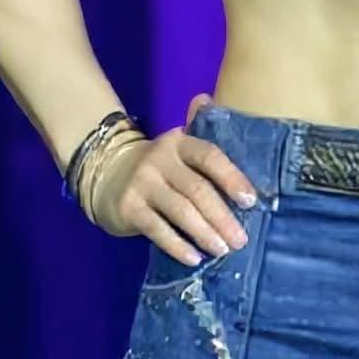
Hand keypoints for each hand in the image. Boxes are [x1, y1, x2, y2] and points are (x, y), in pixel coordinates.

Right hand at [87, 92, 261, 266]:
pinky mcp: (128, 207)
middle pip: (197, 189)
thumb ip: (200, 134)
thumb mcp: (179, 148)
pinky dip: (177, 245)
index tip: (251, 201)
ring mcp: (142, 184)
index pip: (209, 156)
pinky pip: (157, 229)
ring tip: (222, 250)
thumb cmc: (160, 166)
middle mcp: (160, 160)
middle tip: (240, 240)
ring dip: (204, 233)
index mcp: (179, 143)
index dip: (232, 178)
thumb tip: (208, 99)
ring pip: (180, 211)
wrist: (106, 173)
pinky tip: (193, 258)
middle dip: (222, 216)